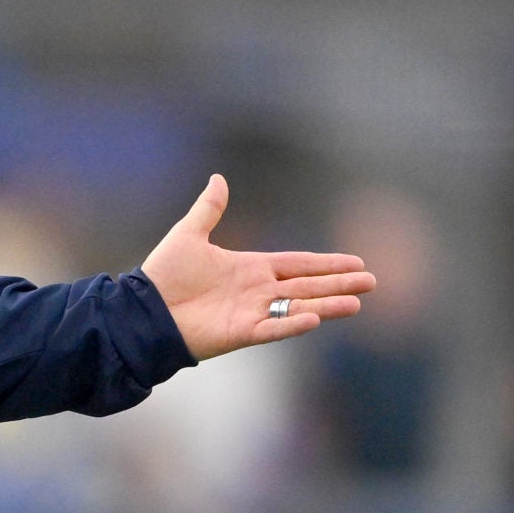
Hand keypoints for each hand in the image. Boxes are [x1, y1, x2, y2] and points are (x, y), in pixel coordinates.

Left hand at [142, 175, 376, 359]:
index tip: (356, 262)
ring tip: (357, 302)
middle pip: (307, 286)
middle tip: (372, 281)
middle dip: (339, 283)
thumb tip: (219, 179)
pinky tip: (316, 318)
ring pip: (298, 307)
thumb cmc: (162, 276)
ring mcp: (250, 313)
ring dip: (327, 304)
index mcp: (250, 268)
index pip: (297, 264)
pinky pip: (272, 328)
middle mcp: (256, 291)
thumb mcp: (189, 235)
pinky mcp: (239, 333)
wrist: (141, 310)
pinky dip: (292, 324)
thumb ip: (209, 209)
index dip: (326, 263)